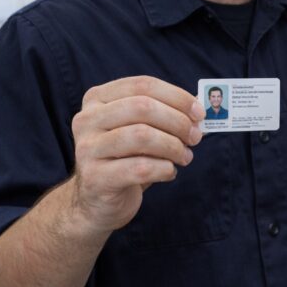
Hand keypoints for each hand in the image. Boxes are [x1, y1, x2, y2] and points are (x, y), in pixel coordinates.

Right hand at [68, 75, 203, 232]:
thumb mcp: (142, 129)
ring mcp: (87, 149)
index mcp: (98, 99)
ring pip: (142, 136)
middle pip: (143, 107)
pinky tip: (169, 172)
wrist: (98, 201)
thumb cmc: (127, 158)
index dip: (177, 97)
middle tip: (195, 137)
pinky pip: (140, 168)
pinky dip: (164, 169)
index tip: (199, 113)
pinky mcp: (95, 178)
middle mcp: (86, 119)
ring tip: (184, 157)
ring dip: (173, 146)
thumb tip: (198, 106)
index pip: (143, 85)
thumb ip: (165, 113)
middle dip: (178, 121)